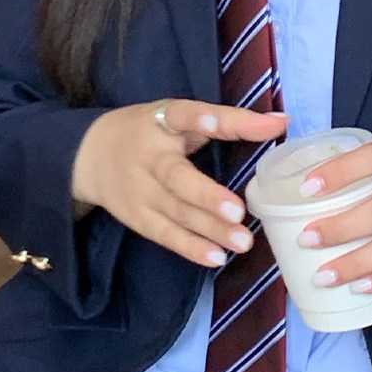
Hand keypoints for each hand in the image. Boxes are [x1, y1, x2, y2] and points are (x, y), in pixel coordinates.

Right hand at [71, 100, 288, 269]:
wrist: (89, 156)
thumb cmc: (149, 132)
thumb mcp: (179, 116)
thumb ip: (229, 121)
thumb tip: (282, 122)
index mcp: (160, 121)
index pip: (182, 115)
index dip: (199, 119)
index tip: (216, 122)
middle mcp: (148, 157)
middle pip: (176, 178)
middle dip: (206, 196)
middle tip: (239, 211)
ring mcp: (140, 191)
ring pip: (176, 212)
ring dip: (209, 229)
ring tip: (243, 242)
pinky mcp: (138, 217)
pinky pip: (165, 235)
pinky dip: (190, 247)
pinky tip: (216, 257)